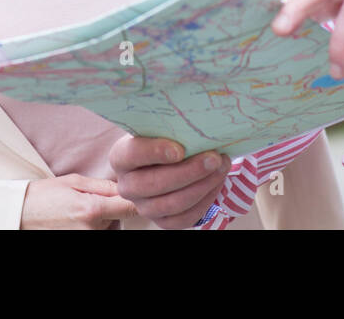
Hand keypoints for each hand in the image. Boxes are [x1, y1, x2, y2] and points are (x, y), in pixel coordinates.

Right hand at [19, 174, 136, 229]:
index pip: (130, 207)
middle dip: (111, 208)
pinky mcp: (82, 245)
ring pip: (109, 228)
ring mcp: (86, 240)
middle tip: (90, 201)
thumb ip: (103, 186)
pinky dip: (93, 228)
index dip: (134, 199)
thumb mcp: (73, 181)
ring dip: (102, 220)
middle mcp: (91, 230)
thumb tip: (125, 187)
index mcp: (91, 210)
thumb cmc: (43, 196)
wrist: (19, 215)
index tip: (133, 194)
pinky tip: (76, 222)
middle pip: (119, 218)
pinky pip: (97, 235)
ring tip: (79, 212)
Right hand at [109, 135, 230, 229]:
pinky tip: (217, 182)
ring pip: (172, 203)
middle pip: (153, 184)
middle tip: (213, 158)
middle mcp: (128, 186)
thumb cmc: (164, 139)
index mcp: (121, 158)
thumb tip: (195, 122)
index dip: (154, 152)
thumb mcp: (160, 128)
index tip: (179, 149)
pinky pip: (185, 218)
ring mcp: (144, 207)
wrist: (165, 162)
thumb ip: (170, 125)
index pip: (132, 155)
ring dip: (202, 185)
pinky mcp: (163, 221)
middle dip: (188, 172)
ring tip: (221, 167)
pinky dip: (205, 200)